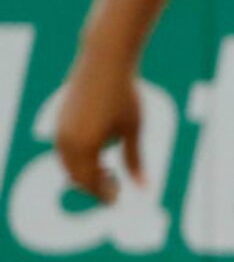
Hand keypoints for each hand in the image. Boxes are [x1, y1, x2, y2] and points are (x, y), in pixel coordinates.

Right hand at [54, 42, 145, 204]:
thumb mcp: (134, 130)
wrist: (104, 62)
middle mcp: (66, 140)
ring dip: (85, 173)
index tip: (119, 200)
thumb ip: (136, 161)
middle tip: (116, 190)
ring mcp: (59, 129)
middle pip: (76, 177)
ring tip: (110, 172)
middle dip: (94, 187)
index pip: (90, 183)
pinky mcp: (59, 119)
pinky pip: (65, 149)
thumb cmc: (124, 95)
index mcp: (84, 146)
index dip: (104, 194)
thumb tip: (145, 189)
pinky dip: (79, 158)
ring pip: (68, 164)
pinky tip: (100, 154)